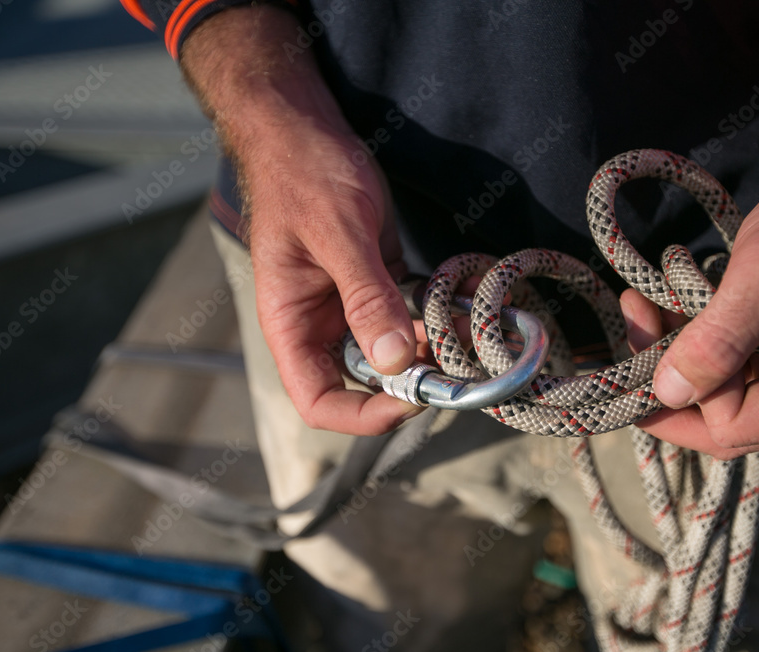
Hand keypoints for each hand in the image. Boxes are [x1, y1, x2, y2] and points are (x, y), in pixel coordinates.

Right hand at [182, 7, 420, 434]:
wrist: (303, 129)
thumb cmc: (304, 174)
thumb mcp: (339, 235)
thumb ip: (366, 298)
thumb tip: (393, 362)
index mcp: (291, 324)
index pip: (318, 400)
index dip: (362, 416)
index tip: (412, 401)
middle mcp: (319, 325)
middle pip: (363, 383)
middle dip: (410, 381)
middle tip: (455, 362)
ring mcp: (348, 306)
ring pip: (393, 351)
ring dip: (430, 346)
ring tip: (466, 326)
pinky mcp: (375, 284)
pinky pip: (407, 315)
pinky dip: (435, 314)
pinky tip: (461, 300)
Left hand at [623, 125, 758, 458]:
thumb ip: (721, 337)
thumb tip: (669, 392)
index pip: (738, 425)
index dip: (690, 389)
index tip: (658, 326)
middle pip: (725, 424)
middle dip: (669, 378)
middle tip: (635, 319)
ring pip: (718, 399)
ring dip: (673, 357)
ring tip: (644, 304)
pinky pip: (727, 372)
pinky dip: (690, 343)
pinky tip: (666, 306)